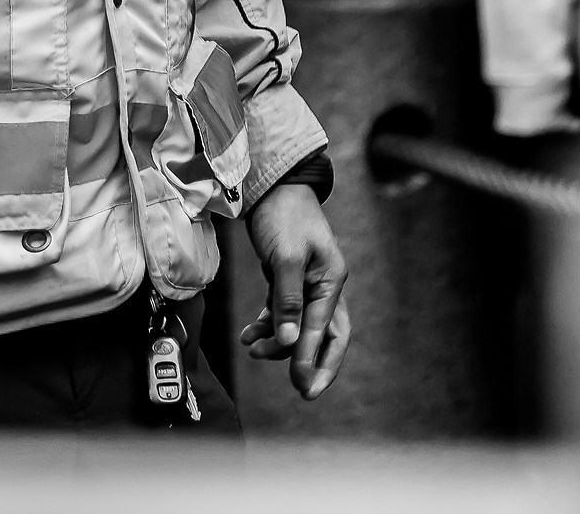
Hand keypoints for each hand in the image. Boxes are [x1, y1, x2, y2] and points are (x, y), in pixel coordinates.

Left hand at [240, 181, 351, 398]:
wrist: (271, 186)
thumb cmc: (283, 216)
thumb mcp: (285, 256)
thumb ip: (287, 299)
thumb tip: (288, 341)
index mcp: (331, 280)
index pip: (325, 330)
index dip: (313, 359)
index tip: (301, 386)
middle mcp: (324, 286)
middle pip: (326, 336)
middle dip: (313, 364)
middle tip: (304, 392)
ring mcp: (306, 285)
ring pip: (298, 327)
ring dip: (278, 344)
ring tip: (252, 349)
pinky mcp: (287, 281)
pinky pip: (281, 314)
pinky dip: (267, 327)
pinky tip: (248, 336)